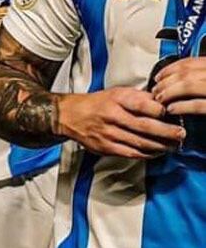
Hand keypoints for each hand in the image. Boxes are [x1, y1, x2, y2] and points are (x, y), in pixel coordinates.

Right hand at [56, 87, 181, 158]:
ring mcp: (108, 133)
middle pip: (144, 126)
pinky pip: (130, 153)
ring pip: (140, 142)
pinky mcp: (105, 147)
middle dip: (165, 132)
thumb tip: (160, 102)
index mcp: (115, 99)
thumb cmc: (95, 103)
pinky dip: (145, 154)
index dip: (159, 110)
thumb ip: (138, 97)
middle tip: (178, 134)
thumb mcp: (116, 93)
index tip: (170, 113)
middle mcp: (111, 116)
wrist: (69, 115)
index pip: (141, 105)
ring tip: (171, 145)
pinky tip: (154, 152)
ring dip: (159, 145)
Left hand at [151, 57, 205, 115]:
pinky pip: (198, 105)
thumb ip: (200, 76)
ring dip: (169, 92)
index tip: (159, 76)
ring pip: (188, 86)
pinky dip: (182, 106)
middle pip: (186, 74)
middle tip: (155, 90)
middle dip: (165, 82)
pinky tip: (171, 109)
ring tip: (159, 99)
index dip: (169, 69)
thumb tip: (179, 79)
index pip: (190, 62)